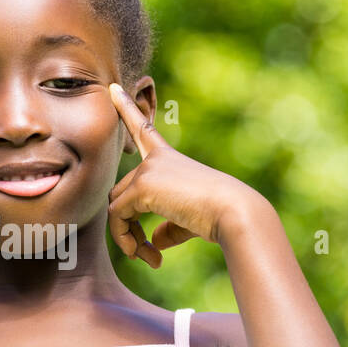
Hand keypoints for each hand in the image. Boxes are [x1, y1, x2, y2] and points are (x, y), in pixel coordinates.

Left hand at [107, 83, 257, 266]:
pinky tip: (147, 254)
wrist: (234, 212)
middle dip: (127, 228)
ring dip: (126, 238)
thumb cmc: (217, 217)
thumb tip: (154, 243)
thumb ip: (168, 227)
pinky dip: (125, 240)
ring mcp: (147, 170)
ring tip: (146, 258)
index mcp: (169, 158)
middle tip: (146, 255)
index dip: (127, 109)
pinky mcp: (142, 186)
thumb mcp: (188, 220)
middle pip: (121, 194)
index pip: (143, 130)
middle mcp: (155, 159)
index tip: (112, 88)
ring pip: (116, 208)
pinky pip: (118, 217)